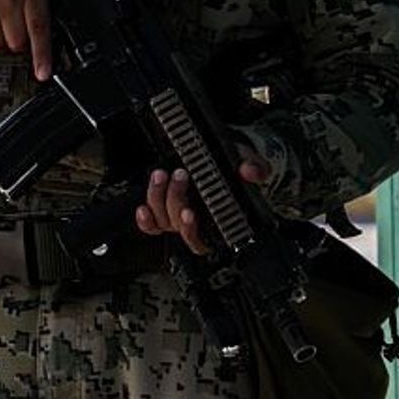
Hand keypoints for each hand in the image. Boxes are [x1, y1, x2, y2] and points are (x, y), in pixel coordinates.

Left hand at [134, 152, 271, 254]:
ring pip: (162, 220)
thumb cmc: (237, 166)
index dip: (192, 230)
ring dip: (158, 198)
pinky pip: (151, 224)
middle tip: (181, 176)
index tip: (189, 213)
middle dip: (176, 200)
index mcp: (219, 222)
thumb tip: (250, 171)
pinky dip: (145, 219)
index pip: (204, 241)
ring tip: (162, 175)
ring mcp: (178, 217)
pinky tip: (143, 207)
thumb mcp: (250, 163)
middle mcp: (197, 222)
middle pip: (178, 226)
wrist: (224, 157)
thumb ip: (255, 168)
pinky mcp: (165, 208)